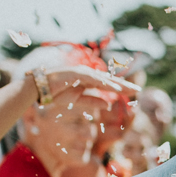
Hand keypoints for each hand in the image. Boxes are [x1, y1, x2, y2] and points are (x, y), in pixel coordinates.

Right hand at [26, 65, 141, 107]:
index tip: (135, 93)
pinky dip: (102, 83)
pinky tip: (112, 88)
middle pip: (109, 80)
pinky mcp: (74, 73)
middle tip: (138, 90)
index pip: (108, 84)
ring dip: (115, 84)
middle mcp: (87, 75)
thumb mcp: (77, 100)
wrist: (38, 89)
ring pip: (102, 79)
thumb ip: (92, 101)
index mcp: (88, 81)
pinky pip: (91, 79)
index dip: (121, 88)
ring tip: (128, 90)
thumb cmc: (56, 94)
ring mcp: (81, 73)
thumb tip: (108, 103)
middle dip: (123, 85)